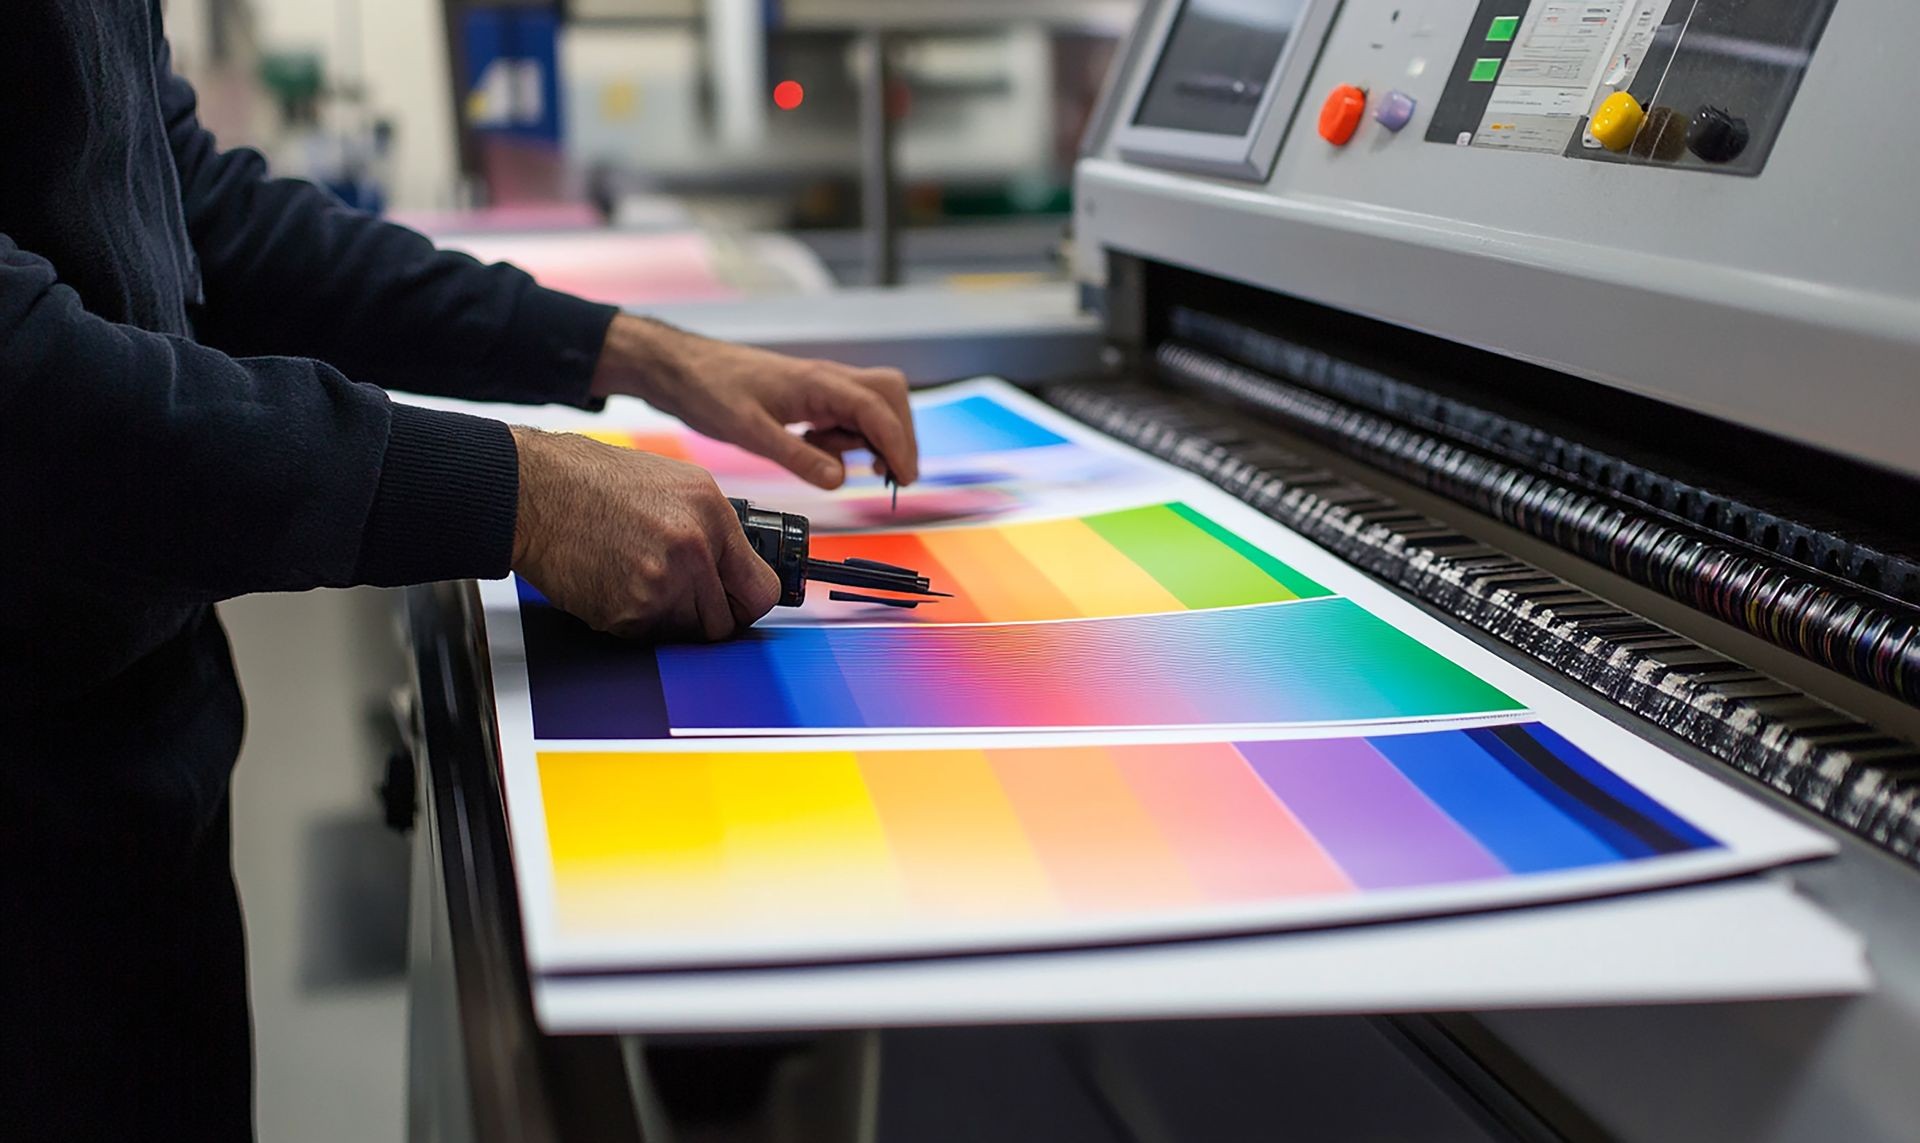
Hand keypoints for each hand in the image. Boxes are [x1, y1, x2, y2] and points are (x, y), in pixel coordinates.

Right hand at [509, 426, 781, 640]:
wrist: (536, 490)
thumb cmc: (601, 481)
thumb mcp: (682, 484)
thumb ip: (721, 530)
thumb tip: (743, 569)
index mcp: (711, 518)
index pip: (759, 593)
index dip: (749, 603)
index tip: (738, 602)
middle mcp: (690, 554)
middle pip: (722, 624)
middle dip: (709, 616)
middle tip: (685, 594)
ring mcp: (655, 588)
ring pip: (684, 635)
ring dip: (671, 619)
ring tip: (644, 579)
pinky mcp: (622, 614)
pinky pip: (646, 636)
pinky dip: (637, 619)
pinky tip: (619, 582)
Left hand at [588, 315, 919, 489]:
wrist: (680, 369)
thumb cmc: (709, 390)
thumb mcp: (750, 432)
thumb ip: (797, 456)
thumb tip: (841, 481)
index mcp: (818, 383)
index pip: (878, 411)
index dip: (898, 446)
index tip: (903, 480)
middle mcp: (827, 379)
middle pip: (891, 398)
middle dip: (899, 438)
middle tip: (888, 477)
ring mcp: (821, 387)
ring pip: (874, 406)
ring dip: (873, 439)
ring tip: (842, 465)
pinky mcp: (810, 397)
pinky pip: (848, 415)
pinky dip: (849, 438)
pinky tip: (820, 454)